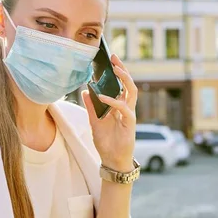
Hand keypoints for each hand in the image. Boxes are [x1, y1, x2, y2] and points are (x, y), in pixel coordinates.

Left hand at [82, 54, 136, 172]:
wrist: (111, 160)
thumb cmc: (106, 142)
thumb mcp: (94, 121)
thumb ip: (91, 107)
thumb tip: (85, 91)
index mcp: (119, 106)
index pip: (121, 85)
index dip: (117, 72)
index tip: (110, 59)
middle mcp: (126, 108)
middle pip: (129, 84)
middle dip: (123, 69)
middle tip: (114, 57)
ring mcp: (129, 114)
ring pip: (131, 92)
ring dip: (125, 79)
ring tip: (116, 69)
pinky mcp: (129, 123)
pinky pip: (123, 108)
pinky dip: (113, 101)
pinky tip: (102, 96)